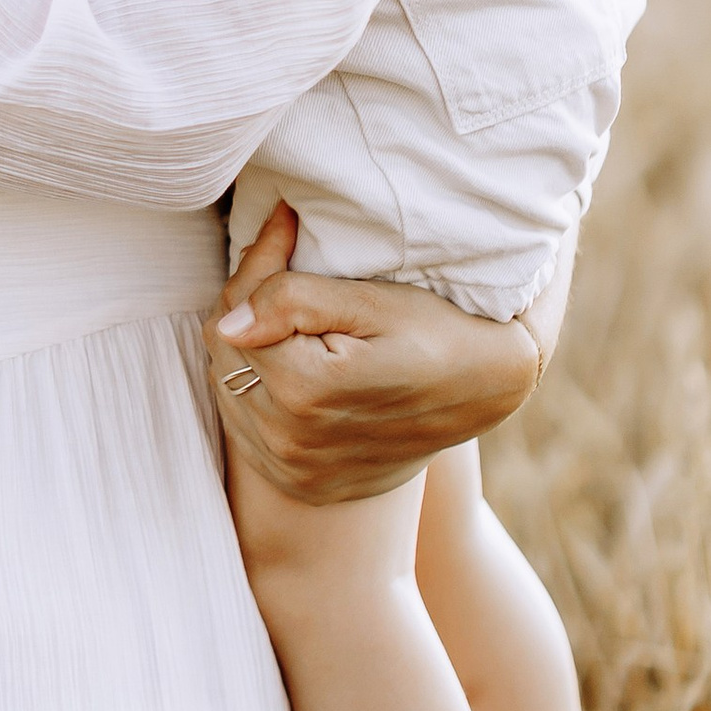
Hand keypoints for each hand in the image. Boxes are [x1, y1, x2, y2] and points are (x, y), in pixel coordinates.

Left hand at [201, 199, 538, 502]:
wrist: (485, 391)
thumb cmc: (434, 333)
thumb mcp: (372, 302)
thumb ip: (293, 301)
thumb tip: (229, 322)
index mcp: (304, 390)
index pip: (236, 311)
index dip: (258, 262)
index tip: (286, 228)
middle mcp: (291, 440)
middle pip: (225, 353)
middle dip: (247, 306)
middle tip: (285, 264)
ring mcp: (295, 469)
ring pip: (229, 389)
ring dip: (247, 349)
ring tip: (290, 315)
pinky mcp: (302, 482)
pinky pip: (246, 430)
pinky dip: (256, 393)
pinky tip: (287, 364)